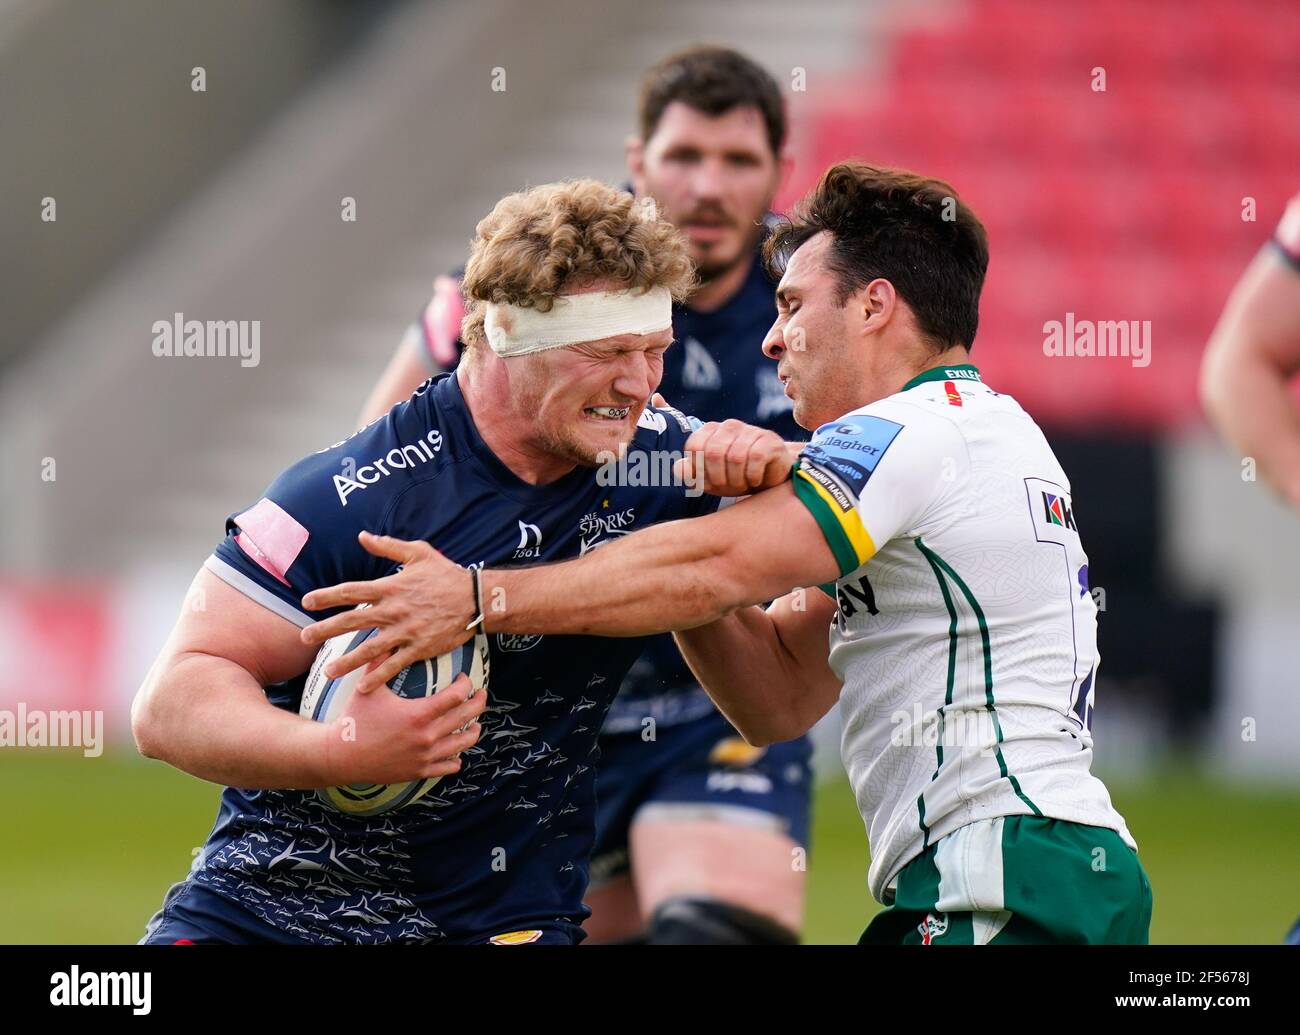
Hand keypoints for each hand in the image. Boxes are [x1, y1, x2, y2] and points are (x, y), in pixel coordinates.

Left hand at [300, 531, 475, 693]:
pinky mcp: (419, 648)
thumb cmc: (446, 574)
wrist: (475, 599)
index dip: (326, 596)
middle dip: (325, 630)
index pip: (350, 591)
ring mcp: (406, 631)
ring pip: (369, 649)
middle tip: (303, 638)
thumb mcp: (418, 552)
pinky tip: (363, 687)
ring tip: (328, 673)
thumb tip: (362, 536)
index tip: (306, 602)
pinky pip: (395, 665)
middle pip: (352, 620)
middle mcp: (393, 610)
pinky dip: (378, 676)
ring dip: (346, 661)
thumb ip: (388, 546)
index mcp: (390, 587)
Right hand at [320, 672, 486, 785]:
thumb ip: (379, 662)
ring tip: (475, 723)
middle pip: (468, 716)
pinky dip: (456, 758)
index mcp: (419, 714)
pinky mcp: (420, 772)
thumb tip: (385, 638)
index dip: (466, 684)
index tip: (464, 678)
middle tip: (481, 694)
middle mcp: (428, 736)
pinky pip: (449, 766)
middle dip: (478, 702)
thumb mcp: (368, 689)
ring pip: (464, 743)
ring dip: (473, 730)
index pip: (458, 695)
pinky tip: (456, 751)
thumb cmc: (354, 719)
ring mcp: (426, 756)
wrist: (341, 756)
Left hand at [674, 419, 798, 496]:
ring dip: (738, 479)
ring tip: (743, 483)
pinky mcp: (769, 440)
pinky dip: (753, 476)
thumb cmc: (735, 477)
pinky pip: (755, 458)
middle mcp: (728, 426)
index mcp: (710, 431)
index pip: (694, 447)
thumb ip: (691, 473)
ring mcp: (750, 430)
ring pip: (735, 457)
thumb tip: (678, 468)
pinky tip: (755, 480)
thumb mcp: (709, 479)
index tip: (710, 481)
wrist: (769, 479)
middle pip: (713, 452)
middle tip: (728, 486)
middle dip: (719, 477)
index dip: (699, 470)